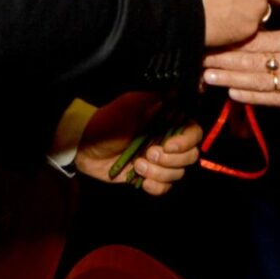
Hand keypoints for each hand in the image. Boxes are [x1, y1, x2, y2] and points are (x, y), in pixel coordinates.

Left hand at [74, 92, 203, 196]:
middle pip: (190, 156)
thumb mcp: (130, 104)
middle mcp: (167, 141)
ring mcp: (159, 161)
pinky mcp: (149, 176)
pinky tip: (142, 181)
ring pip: (177, 173)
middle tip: (148, 153)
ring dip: (159, 172)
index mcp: (167, 122)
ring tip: (138, 164)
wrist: (86, 145)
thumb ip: (155, 98)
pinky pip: (165, 187)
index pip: (193, 133)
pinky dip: (156, 186)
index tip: (168, 145)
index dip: (186, 142)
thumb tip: (177, 90)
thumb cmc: (107, 120)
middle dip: (170, 159)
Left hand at [202, 5, 279, 111]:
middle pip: (250, 62)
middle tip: (198, 58)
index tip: (215, 37)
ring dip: (229, 80)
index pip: (258, 40)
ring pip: (256, 83)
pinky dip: (252, 98)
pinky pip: (272, 100)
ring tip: (207, 77)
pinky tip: (234, 95)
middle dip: (222, 61)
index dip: (233, 40)